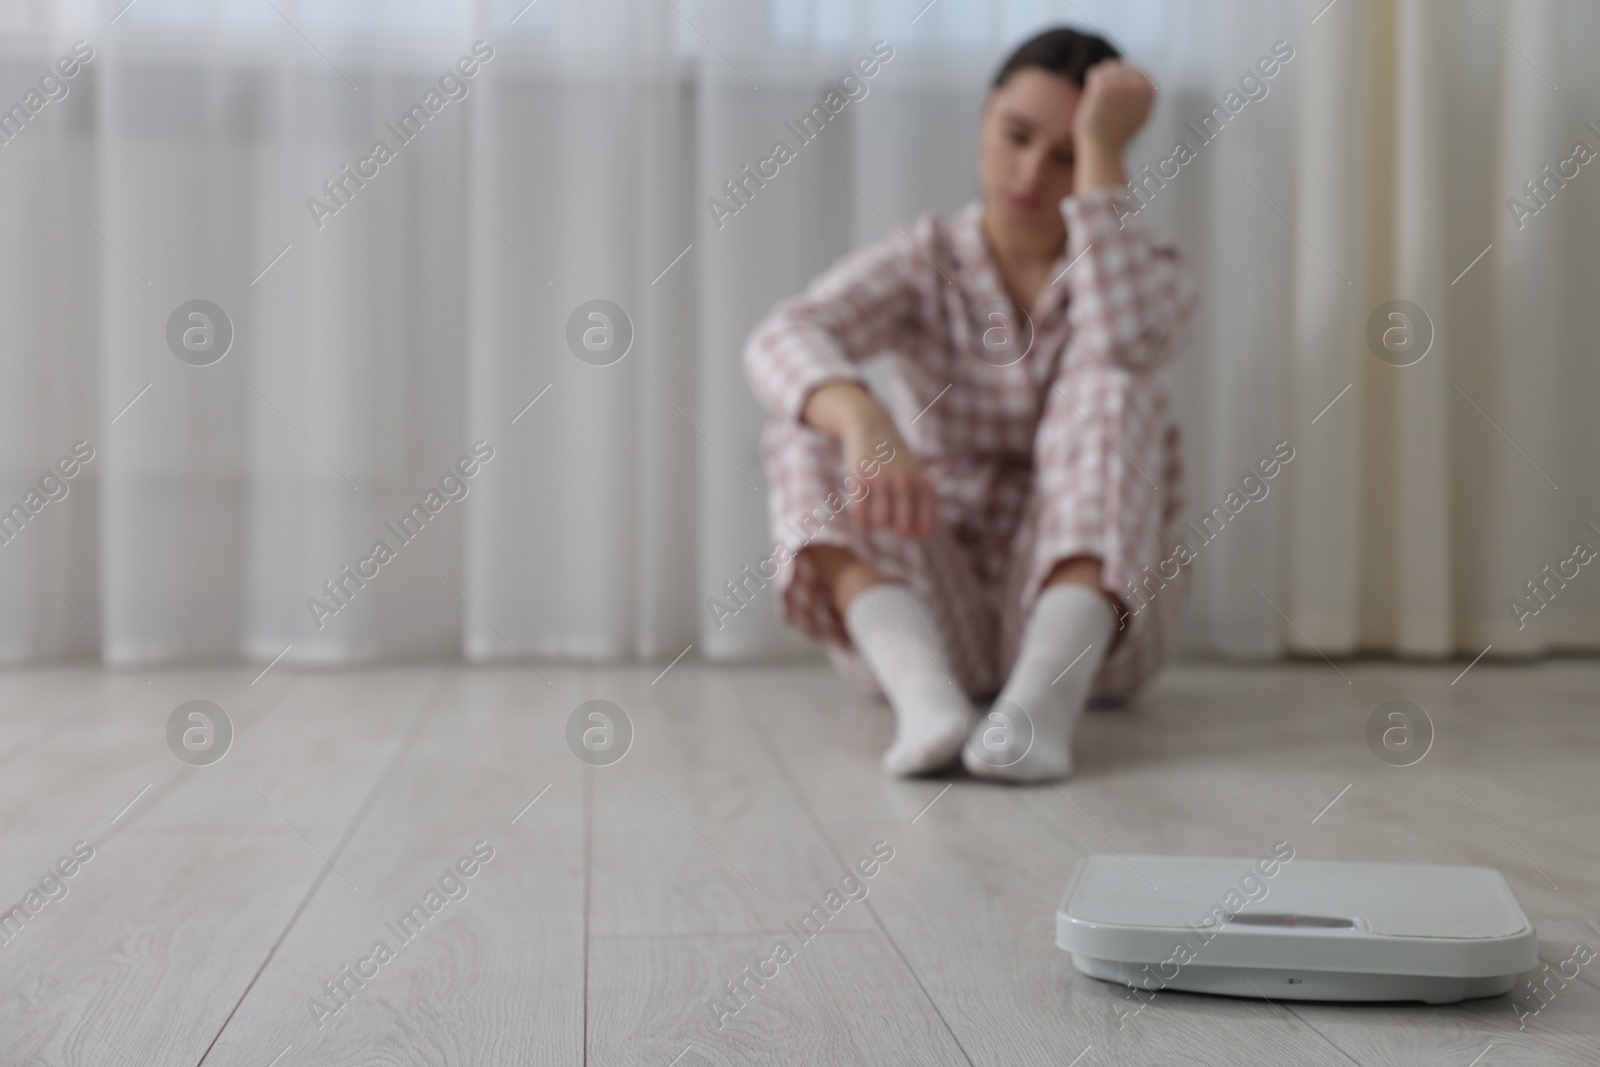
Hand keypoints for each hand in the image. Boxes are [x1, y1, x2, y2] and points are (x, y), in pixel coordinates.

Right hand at [801, 381, 936, 538]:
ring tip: (875, 515)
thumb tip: (921, 532)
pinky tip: (861, 517)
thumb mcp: (917, 472)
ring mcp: (882, 480)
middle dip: (896, 529)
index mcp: (921, 483)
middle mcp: (905, 482)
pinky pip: (860, 513)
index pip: (926, 525)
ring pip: (882, 522)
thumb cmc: (895, 457)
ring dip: (877, 524)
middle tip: (890, 519)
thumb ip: (923, 498)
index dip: (915, 532)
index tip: (905, 526)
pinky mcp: (860, 478)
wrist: (872, 427)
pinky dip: (861, 522)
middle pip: (904, 527)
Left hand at [1074, 59, 1153, 157]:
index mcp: (1150, 91)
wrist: (1103, 148)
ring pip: (1106, 67)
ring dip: (1099, 78)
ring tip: (1096, 95)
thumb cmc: (1118, 136)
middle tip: (1102, 95)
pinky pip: (1094, 72)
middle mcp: (1138, 85)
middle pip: (1120, 65)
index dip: (1123, 77)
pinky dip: (1090, 81)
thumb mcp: (1141, 114)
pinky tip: (1090, 95)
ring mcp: (1122, 84)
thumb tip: (1142, 79)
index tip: (1115, 91)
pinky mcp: (1105, 87)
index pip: (1137, 68)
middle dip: (1109, 76)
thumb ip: (1143, 96)